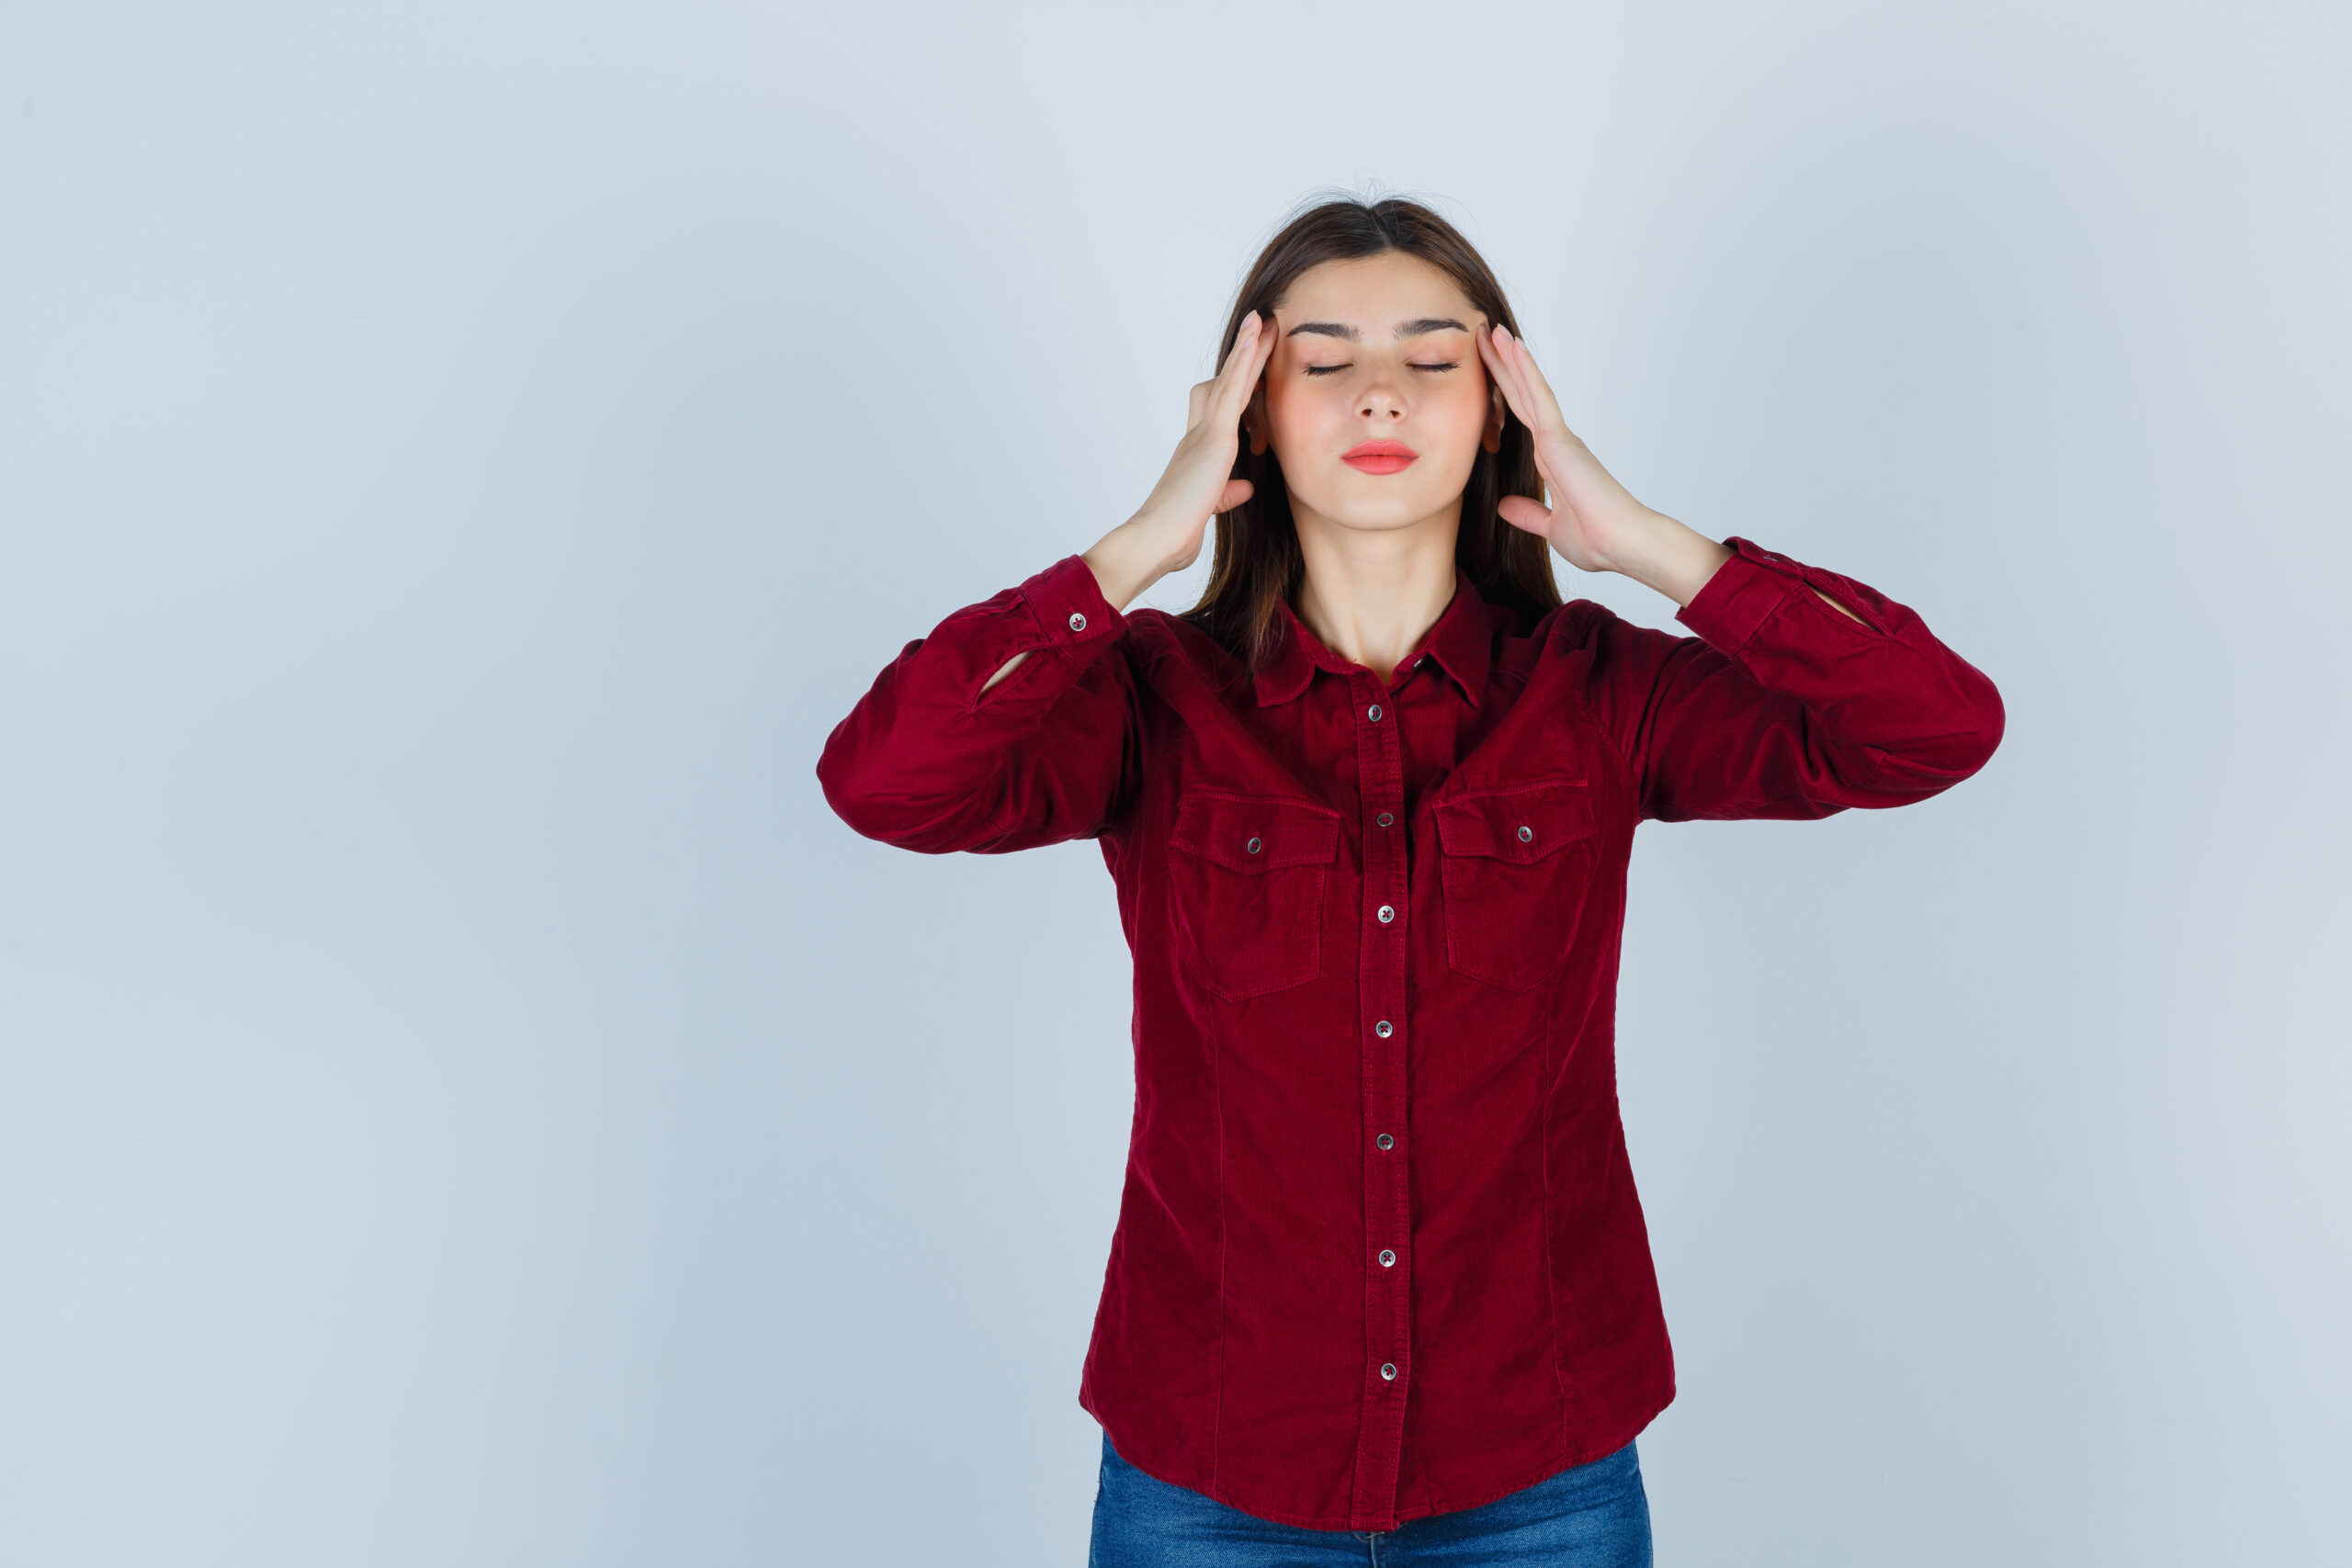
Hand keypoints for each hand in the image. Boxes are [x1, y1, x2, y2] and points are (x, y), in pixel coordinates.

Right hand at [1084, 311, 1277, 609]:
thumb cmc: (1174, 533)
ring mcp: (1205, 434)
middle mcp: (1197, 437)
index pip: (1220, 410)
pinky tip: (1257, 336)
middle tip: (1260, 328)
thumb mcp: (1209, 508)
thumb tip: (1245, 486)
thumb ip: (1226, 494)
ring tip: (1263, 319)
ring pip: (1228, 380)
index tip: (1248, 367)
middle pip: (1223, 385)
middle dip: (1243, 358)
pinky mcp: (1214, 438)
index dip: (1234, 385)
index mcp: (1196, 453)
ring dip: (1246, 348)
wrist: (1154, 540)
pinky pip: (1233, 390)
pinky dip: (1245, 361)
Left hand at [1476, 324, 1730, 605]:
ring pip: (1529, 388)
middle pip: (1521, 395)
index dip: (1502, 392)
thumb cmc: (1596, 539)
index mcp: (1552, 459)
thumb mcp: (1549, 526)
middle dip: (1501, 366)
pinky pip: (1540, 398)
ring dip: (1510, 358)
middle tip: (1484, 336)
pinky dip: (1526, 372)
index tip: (1486, 370)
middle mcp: (1555, 442)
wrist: (1620, 545)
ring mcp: (1559, 438)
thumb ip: (1528, 513)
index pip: (1519, 417)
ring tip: (1493, 329)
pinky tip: (1513, 348)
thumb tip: (1505, 506)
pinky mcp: (1562, 439)